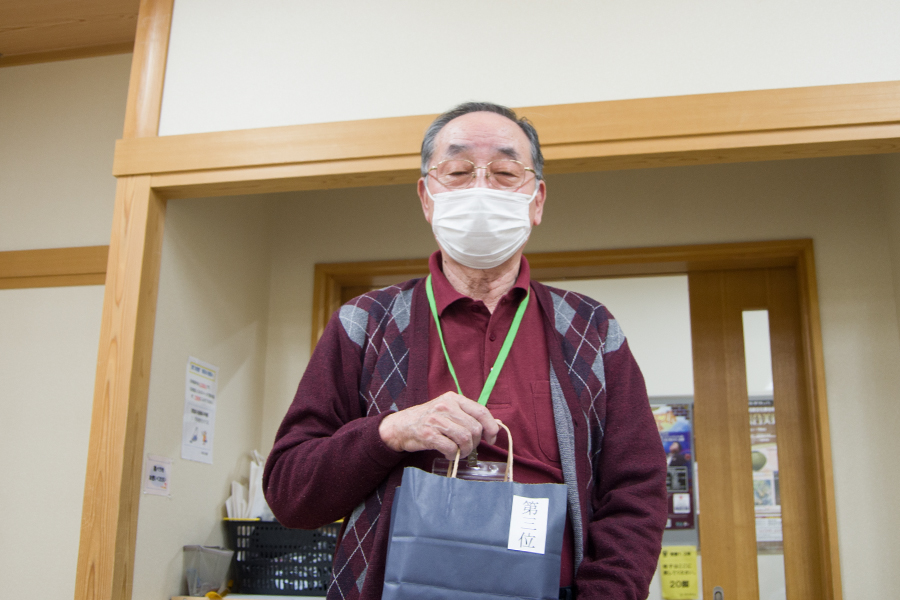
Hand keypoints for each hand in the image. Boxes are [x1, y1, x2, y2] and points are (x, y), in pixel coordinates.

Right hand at [378, 392, 499, 459]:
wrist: (400, 426)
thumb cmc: (428, 420)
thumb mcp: (447, 410)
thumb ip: (466, 415)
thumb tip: (493, 426)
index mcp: (453, 398)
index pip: (481, 411)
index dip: (491, 427)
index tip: (491, 438)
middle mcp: (446, 406)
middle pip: (475, 428)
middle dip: (475, 443)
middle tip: (468, 448)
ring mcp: (436, 420)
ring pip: (465, 439)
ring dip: (465, 451)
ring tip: (459, 452)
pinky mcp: (428, 434)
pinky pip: (451, 448)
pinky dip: (454, 455)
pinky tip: (449, 454)